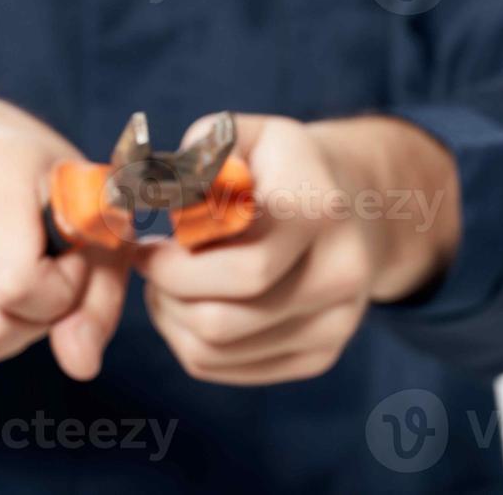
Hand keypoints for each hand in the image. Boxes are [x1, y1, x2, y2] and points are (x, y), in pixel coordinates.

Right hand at [0, 81, 127, 380]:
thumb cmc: (33, 176)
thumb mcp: (91, 212)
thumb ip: (100, 290)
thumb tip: (80, 364)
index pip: (16, 280)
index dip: (61, 290)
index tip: (70, 260)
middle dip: (35, 318)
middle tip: (46, 275)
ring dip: (6, 333)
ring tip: (16, 282)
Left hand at [136, 114, 460, 384]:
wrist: (356, 202)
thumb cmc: (281, 164)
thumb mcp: (245, 134)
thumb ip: (197, 159)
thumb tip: (153, 199)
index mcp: (320, 212)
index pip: (243, 270)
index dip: (176, 266)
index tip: (146, 246)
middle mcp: (339, 275)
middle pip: (222, 321)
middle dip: (166, 295)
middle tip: (150, 265)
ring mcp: (334, 324)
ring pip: (214, 351)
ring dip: (170, 319)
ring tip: (167, 282)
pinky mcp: (319, 355)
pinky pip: (225, 368)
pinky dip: (189, 340)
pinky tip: (191, 302)